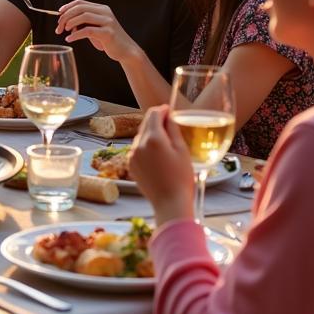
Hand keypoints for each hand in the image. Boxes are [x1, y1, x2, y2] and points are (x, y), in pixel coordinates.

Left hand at [56, 0, 137, 61]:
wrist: (126, 50)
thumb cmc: (108, 40)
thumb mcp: (95, 28)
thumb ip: (83, 23)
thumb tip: (66, 23)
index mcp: (101, 9)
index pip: (80, 2)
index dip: (67, 7)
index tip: (58, 14)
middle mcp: (105, 12)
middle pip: (80, 8)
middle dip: (66, 16)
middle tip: (58, 27)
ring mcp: (107, 22)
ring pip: (84, 16)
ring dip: (70, 23)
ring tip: (64, 31)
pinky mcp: (108, 33)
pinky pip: (88, 31)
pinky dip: (76, 35)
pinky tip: (69, 39)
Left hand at [129, 105, 193, 224]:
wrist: (170, 203)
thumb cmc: (181, 178)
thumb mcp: (182, 150)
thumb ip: (173, 129)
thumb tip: (168, 115)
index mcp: (153, 139)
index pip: (154, 114)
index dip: (163, 110)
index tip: (170, 110)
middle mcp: (138, 145)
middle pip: (146, 124)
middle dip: (157, 121)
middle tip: (170, 124)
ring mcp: (132, 155)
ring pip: (141, 136)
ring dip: (151, 134)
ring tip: (166, 143)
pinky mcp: (130, 165)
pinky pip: (137, 149)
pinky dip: (146, 147)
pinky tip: (158, 156)